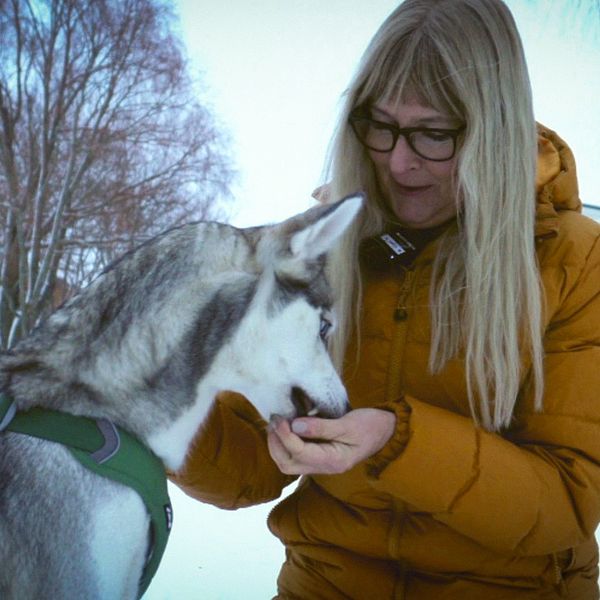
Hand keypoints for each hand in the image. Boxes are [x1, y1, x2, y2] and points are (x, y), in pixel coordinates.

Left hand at [267, 408, 395, 474]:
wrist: (387, 432)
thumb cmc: (370, 426)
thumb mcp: (348, 424)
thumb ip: (321, 426)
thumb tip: (294, 425)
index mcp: (333, 460)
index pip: (300, 453)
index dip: (285, 436)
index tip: (280, 418)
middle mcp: (325, 467)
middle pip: (288, 465)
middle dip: (275, 445)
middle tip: (274, 422)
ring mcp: (322, 464)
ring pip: (290, 463)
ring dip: (278, 445)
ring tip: (276, 424)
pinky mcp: (320, 457)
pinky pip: (297, 456)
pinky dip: (286, 444)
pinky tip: (286, 428)